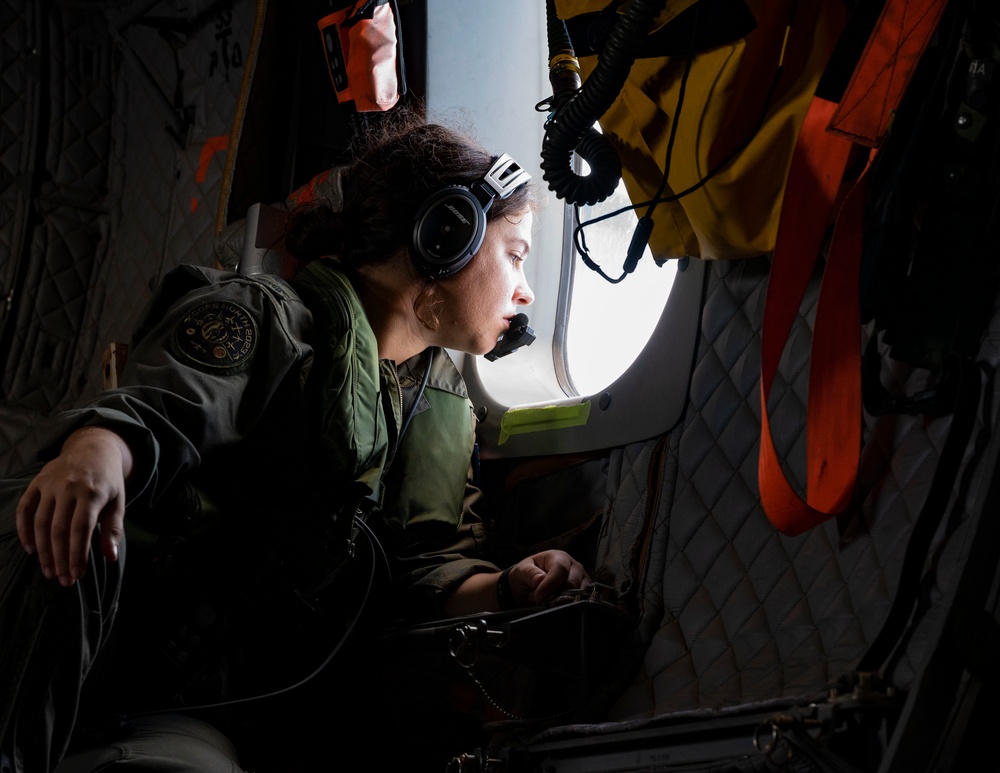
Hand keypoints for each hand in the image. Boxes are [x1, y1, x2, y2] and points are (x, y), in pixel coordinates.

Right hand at [16, 426, 132, 586]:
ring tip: (49, 571)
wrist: (93, 450)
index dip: (77, 554)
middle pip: (58, 530)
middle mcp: (68, 487)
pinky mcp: (36, 482)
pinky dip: (24, 530)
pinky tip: (31, 550)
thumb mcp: (118, 501)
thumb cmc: (107, 481)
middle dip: (60, 558)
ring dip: (42, 551)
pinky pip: (24, 509)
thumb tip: (111, 557)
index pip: (81, 529)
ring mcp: (49, 484)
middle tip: (61, 580)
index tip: (76, 575)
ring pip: (40, 523)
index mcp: (92, 493)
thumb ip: (113, 529)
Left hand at [507, 550, 590, 606]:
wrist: (530, 586)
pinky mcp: (584, 593)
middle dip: (555, 595)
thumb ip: (529, 573)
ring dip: (561, 602)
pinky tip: (557, 605)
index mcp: (559, 557)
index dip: (550, 584)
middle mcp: (574, 567)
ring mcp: (582, 580)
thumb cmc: (527, 576)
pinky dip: (568, 606)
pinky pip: (581, 602)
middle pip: (572, 583)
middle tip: (541, 600)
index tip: (539, 597)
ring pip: (577, 594)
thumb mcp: (521, 571)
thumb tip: (540, 579)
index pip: (560, 569)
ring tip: (548, 601)